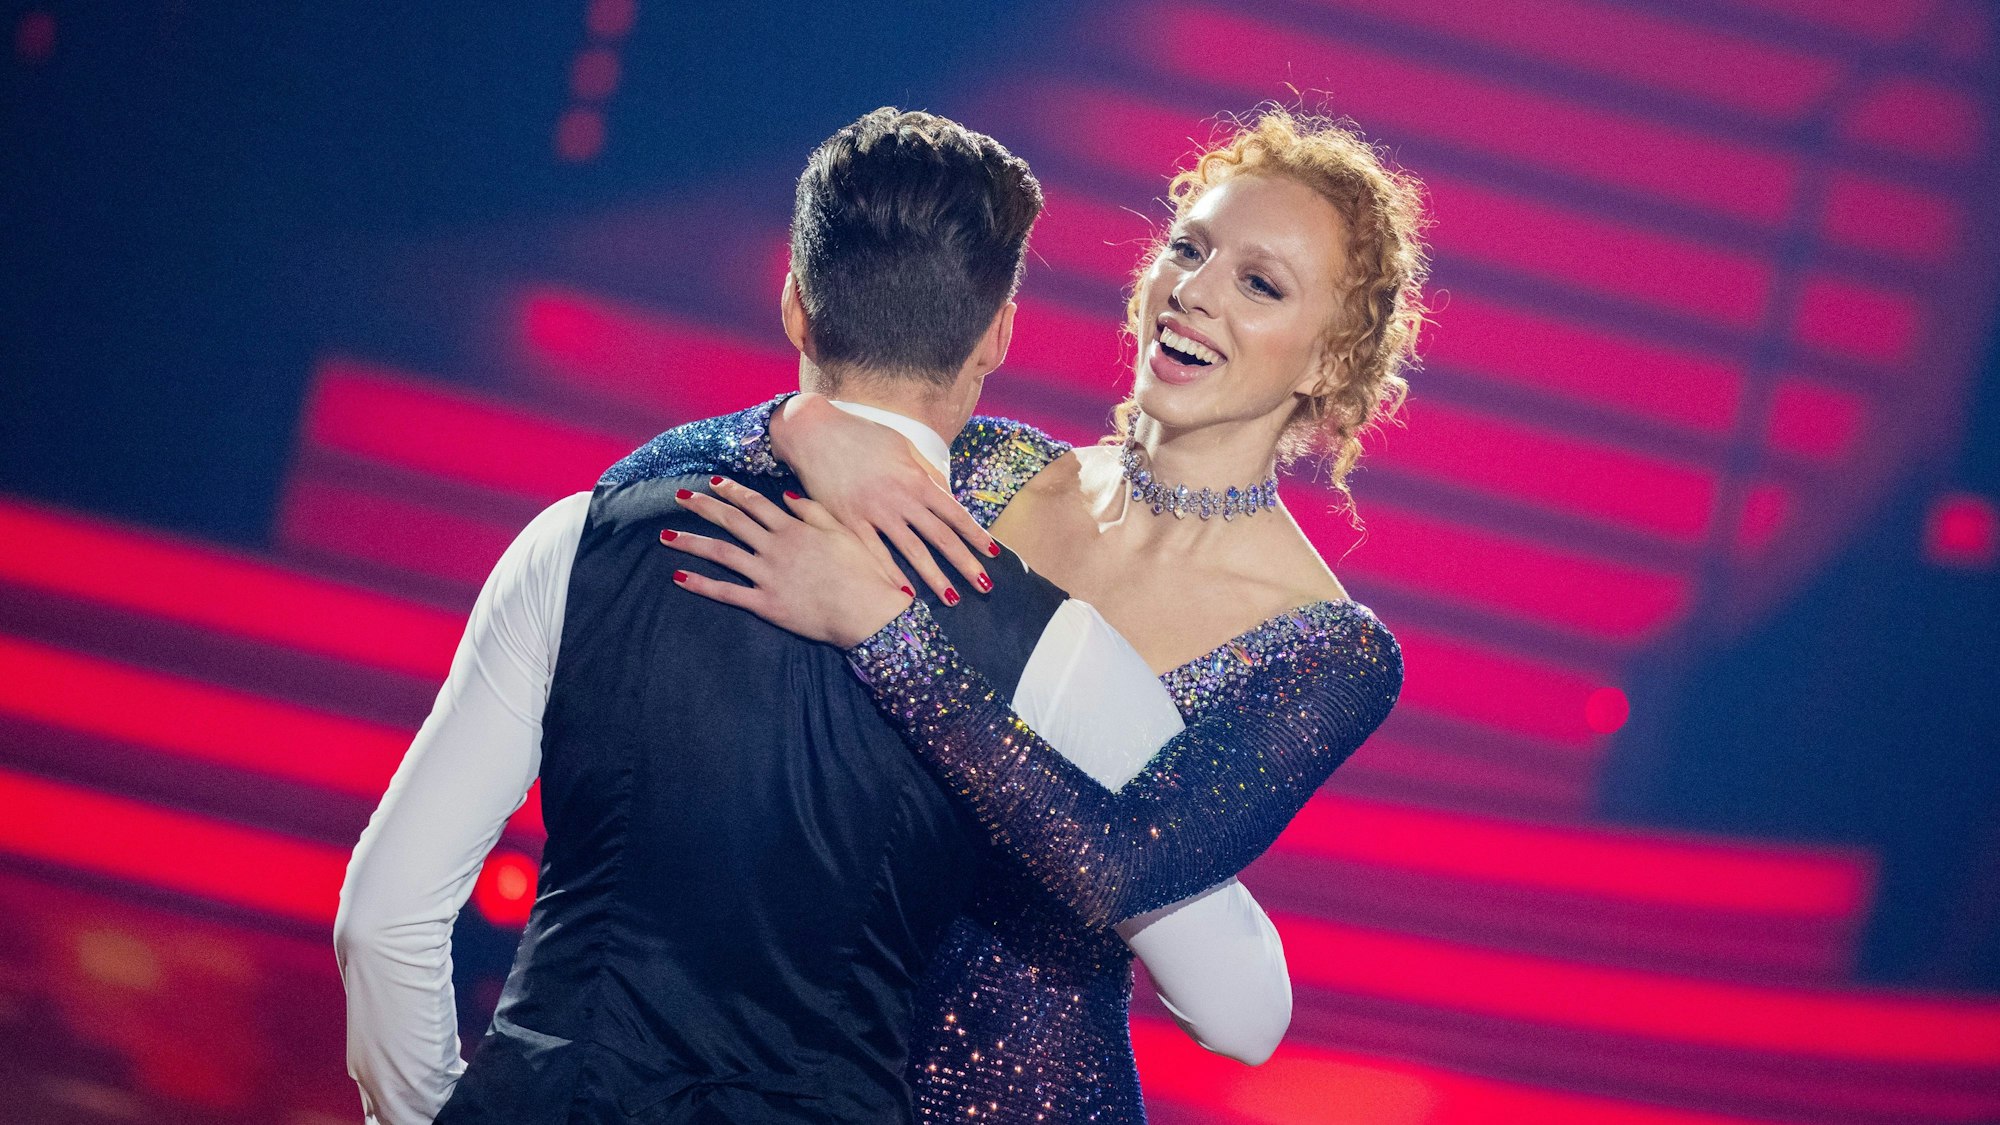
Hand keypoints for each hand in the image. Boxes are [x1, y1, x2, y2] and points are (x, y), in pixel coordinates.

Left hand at [661, 477, 914, 648]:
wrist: (868, 611)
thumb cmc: (863, 572)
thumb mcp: (843, 533)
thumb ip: (813, 513)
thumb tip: (787, 497)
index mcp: (794, 529)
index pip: (755, 503)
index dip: (732, 492)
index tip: (714, 483)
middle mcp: (775, 547)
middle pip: (731, 521)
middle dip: (703, 507)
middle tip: (680, 496)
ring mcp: (767, 575)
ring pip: (721, 553)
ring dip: (691, 542)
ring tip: (664, 536)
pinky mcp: (765, 604)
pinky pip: (726, 592)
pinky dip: (701, 584)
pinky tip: (678, 577)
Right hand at [772, 393, 999, 602]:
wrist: (815, 432)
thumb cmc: (862, 436)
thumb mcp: (902, 446)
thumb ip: (927, 472)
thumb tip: (949, 493)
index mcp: (916, 479)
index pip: (955, 513)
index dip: (976, 535)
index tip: (993, 554)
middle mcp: (900, 498)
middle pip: (941, 538)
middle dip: (965, 563)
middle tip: (985, 586)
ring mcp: (874, 513)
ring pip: (912, 551)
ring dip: (934, 577)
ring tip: (952, 598)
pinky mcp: (848, 522)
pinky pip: (874, 554)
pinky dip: (891, 575)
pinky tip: (905, 595)